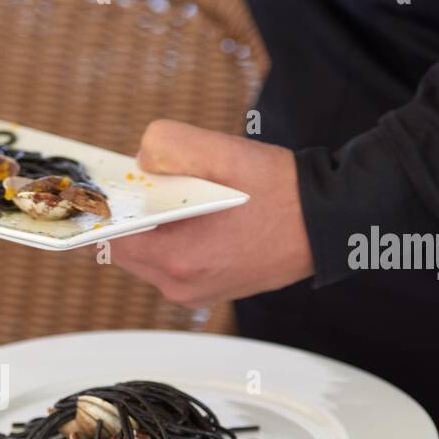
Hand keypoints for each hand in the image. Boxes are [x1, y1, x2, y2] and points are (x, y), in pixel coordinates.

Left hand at [111, 119, 314, 306]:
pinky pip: (174, 262)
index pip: (113, 236)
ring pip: (150, 255)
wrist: (329, 222)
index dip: (109, 207)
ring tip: (185, 198)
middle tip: (157, 184)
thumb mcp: (222, 153)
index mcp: (178, 259)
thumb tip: (139, 160)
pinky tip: (199, 214)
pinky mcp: (210, 290)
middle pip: (128, 247)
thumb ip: (169, 145)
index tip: (110, 186)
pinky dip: (176, 237)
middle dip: (136, 214)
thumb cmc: (282, 192)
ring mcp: (196, 293)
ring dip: (157, 225)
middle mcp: (183, 285)